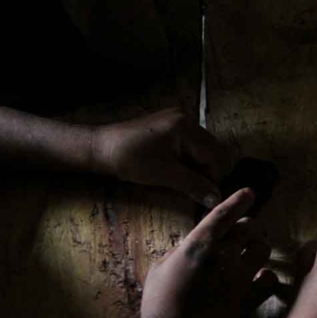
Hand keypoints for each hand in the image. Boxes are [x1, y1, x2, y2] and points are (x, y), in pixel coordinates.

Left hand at [93, 108, 224, 207]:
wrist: (99, 148)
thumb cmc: (131, 160)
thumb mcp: (165, 175)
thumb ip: (194, 185)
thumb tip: (217, 199)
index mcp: (187, 127)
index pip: (215, 155)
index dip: (214, 178)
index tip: (209, 197)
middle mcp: (187, 118)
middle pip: (213, 149)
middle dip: (210, 172)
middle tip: (200, 191)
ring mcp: (178, 120)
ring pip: (204, 148)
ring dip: (201, 167)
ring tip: (190, 184)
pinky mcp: (170, 126)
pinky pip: (191, 144)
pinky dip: (191, 160)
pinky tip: (181, 172)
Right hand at [127, 189, 276, 317]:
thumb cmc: (160, 304)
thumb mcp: (160, 269)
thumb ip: (180, 251)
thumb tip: (191, 243)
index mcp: (199, 245)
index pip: (224, 214)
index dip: (238, 200)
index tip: (249, 193)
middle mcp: (223, 256)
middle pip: (249, 228)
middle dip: (248, 227)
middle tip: (244, 233)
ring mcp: (240, 278)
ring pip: (263, 249)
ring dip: (258, 248)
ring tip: (250, 255)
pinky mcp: (250, 299)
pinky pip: (271, 278)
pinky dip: (266, 276)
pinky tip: (258, 278)